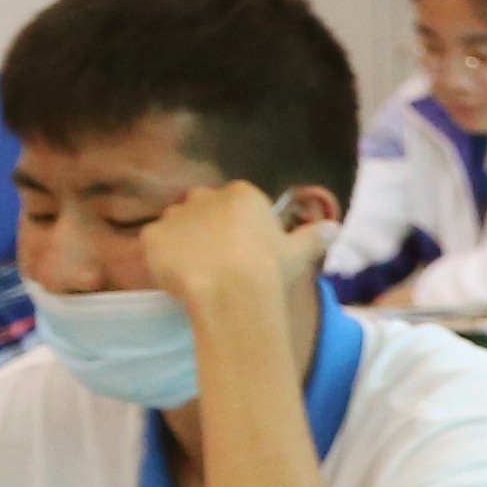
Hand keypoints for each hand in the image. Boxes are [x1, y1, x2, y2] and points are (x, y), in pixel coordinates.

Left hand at [145, 180, 322, 329]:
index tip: (247, 246)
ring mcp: (175, 215)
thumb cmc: (269, 269)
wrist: (230, 292)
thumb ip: (315, 235)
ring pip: (177, 224)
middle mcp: (205, 196)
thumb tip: (334, 226)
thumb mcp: (301, 252)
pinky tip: (177, 275)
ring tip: (197, 269)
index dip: (240, 224)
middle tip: (221, 257)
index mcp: (242, 194)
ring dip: (184, 239)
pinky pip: (155, 243)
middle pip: (203, 207)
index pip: (237, 201)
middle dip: (208, 226)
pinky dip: (162, 256)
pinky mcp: (152, 236)